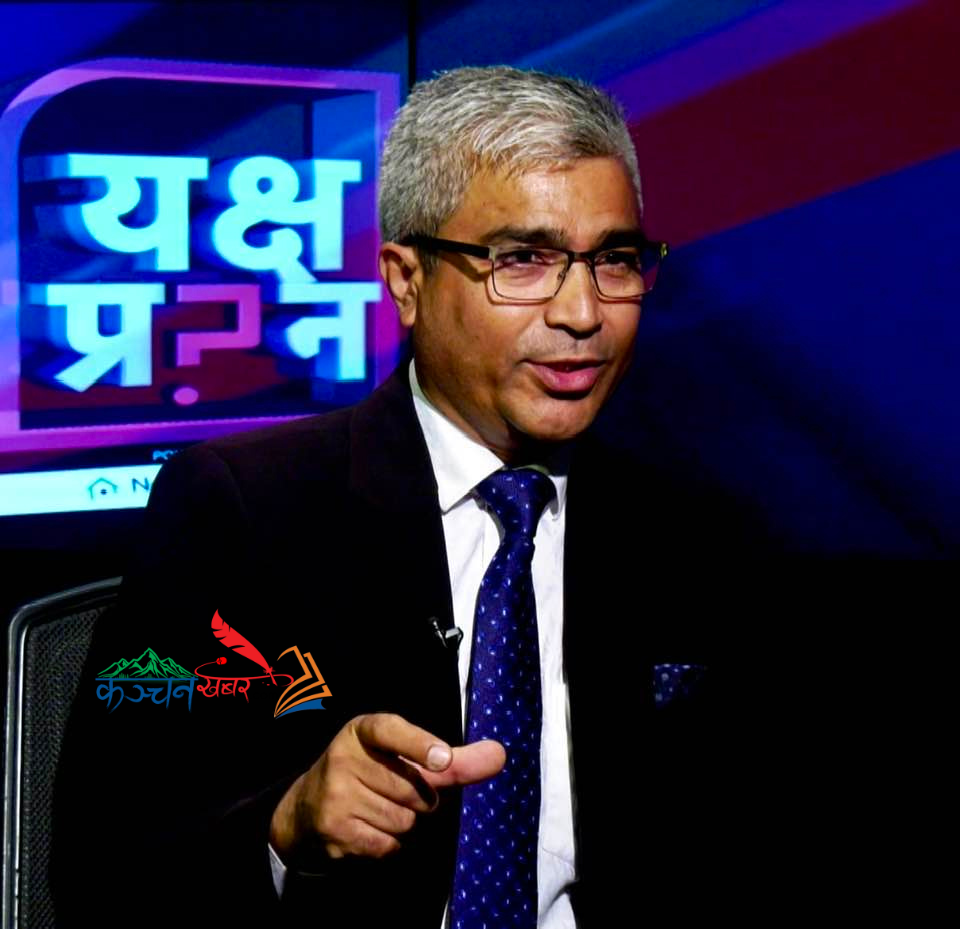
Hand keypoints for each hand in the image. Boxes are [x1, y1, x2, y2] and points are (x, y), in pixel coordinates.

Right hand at [269, 713, 504, 862]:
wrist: (307, 809)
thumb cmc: (370, 774)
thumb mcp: (403, 757)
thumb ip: (454, 760)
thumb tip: (500, 753)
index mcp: (363, 730)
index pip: (392, 730)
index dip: (419, 744)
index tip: (443, 758)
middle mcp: (345, 756)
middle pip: (415, 791)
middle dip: (417, 799)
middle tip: (392, 791)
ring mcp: (336, 794)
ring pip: (403, 821)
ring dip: (402, 823)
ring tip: (376, 809)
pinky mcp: (334, 828)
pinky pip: (387, 844)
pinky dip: (387, 843)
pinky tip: (367, 829)